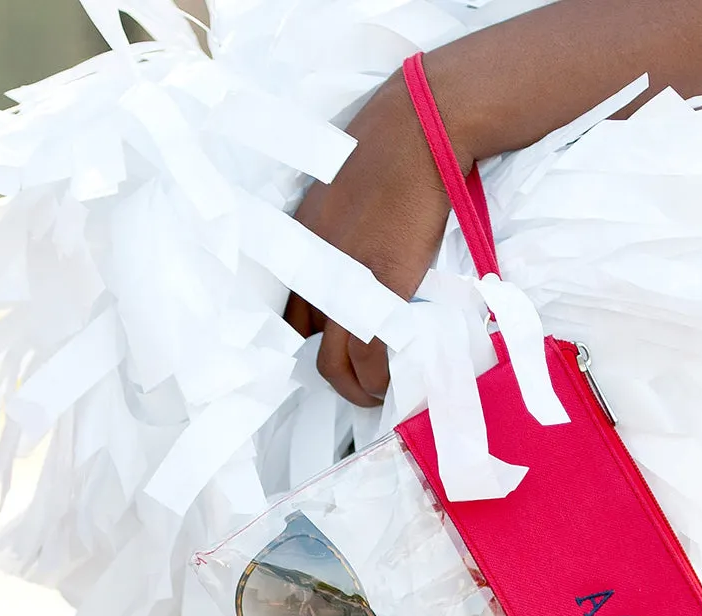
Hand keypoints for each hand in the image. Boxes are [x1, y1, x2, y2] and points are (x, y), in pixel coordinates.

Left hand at [285, 72, 454, 407]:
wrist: (417, 133)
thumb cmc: (386, 154)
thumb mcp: (339, 195)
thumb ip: (336, 234)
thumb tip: (356, 258)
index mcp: (298, 247)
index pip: (283, 313)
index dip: (301, 345)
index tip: (327, 356)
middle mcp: (310, 271)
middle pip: (305, 347)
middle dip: (331, 375)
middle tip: (357, 384)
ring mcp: (343, 286)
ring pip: (334, 366)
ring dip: (355, 391)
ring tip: (376, 395)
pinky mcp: (380, 292)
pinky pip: (370, 358)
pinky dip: (380, 381)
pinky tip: (393, 384)